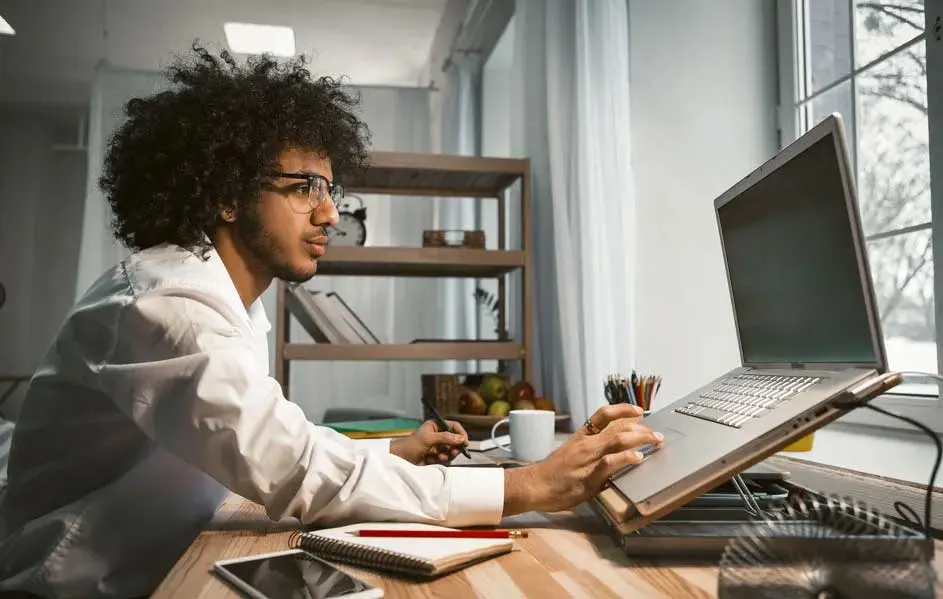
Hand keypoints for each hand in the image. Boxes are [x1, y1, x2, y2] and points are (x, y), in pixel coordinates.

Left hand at [390, 419, 468, 465]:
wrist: (400, 459)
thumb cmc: (410, 445)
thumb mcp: (428, 439)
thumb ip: (445, 437)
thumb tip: (460, 438)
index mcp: (436, 426)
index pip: (453, 426)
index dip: (460, 433)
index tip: (464, 442)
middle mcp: (438, 435)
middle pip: (454, 440)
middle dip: (454, 447)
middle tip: (453, 452)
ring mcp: (437, 446)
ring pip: (450, 450)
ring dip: (446, 455)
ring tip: (440, 457)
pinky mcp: (435, 456)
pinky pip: (445, 458)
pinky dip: (440, 460)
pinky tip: (432, 459)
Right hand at [503, 404, 661, 514]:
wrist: (534, 485)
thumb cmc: (552, 473)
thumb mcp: (571, 453)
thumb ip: (591, 450)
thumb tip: (613, 449)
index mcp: (581, 436)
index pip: (603, 414)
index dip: (622, 409)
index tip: (638, 410)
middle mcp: (586, 444)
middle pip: (618, 428)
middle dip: (641, 429)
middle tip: (656, 434)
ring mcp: (588, 459)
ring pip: (617, 441)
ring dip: (640, 439)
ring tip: (655, 441)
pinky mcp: (588, 477)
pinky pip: (609, 464)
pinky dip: (625, 458)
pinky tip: (638, 458)